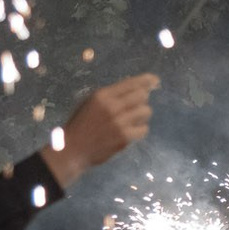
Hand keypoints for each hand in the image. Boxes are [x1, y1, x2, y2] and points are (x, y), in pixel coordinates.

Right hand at [45, 74, 159, 184]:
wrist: (73, 149)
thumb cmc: (81, 125)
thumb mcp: (91, 103)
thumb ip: (110, 96)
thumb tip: (135, 89)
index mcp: (102, 95)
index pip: (130, 83)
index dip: (146, 80)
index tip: (155, 80)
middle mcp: (112, 106)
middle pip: (141, 96)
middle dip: (142, 100)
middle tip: (136, 106)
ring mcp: (119, 122)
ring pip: (145, 111)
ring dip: (142, 115)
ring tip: (132, 120)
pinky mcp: (124, 137)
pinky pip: (143, 129)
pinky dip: (140, 130)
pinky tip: (131, 131)